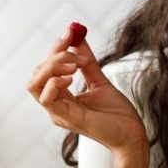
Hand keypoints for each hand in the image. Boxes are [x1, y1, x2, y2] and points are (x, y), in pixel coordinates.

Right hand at [27, 25, 146, 155]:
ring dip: (52, 67)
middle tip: (76, 52)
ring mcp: (58, 113)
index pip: (47, 69)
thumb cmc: (118, 115)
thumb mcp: (100, 81)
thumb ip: (88, 62)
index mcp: (62, 97)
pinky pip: (46, 98)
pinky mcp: (65, 119)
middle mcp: (56, 105)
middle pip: (38, 73)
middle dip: (55, 54)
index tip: (71, 32)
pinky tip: (72, 77)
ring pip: (35, 84)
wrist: (132, 135)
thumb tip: (78, 39)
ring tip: (75, 65)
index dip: (58, 48)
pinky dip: (55, 82)